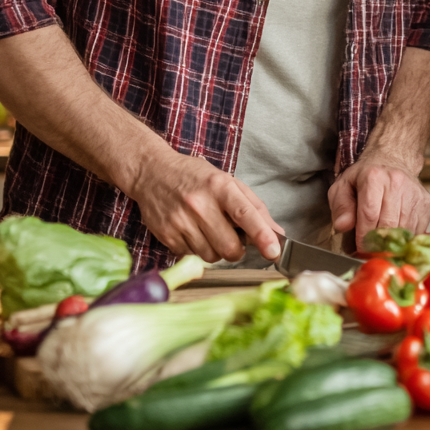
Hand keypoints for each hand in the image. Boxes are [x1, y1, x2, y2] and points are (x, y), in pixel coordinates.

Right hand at [129, 148, 283, 263]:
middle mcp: (200, 204)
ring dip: (216, 250)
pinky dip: (198, 249)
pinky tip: (193, 231)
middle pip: (229, 246)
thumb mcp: (228, 182)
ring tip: (210, 230)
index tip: (274, 250)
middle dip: (237, 249)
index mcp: (220, 186)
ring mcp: (181, 221)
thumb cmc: (195, 177)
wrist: (152, 172)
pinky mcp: (166, 235)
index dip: (262, 235)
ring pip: (211, 256)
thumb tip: (276, 231)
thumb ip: (254, 207)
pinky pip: (191, 256)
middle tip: (234, 238)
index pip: (245, 214)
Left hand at [328, 149, 429, 243]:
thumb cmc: (366, 176)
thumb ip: (340, 207)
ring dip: (393, 244)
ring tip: (382, 246)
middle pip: (389, 225)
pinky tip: (396, 238)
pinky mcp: (426, 202)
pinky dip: (406, 239)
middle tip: (369, 252)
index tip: (358, 248)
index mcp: (374, 177)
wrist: (392, 160)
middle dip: (377, 244)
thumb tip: (343, 226)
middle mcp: (397, 182)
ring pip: (405, 230)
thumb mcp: (343, 186)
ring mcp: (414, 192)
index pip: (369, 215)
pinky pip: (417, 230)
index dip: (363, 237)